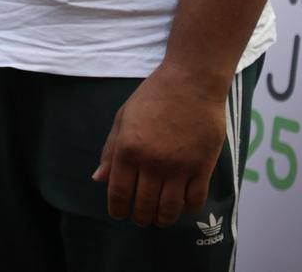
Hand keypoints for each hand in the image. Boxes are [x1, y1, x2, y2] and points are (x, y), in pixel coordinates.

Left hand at [93, 63, 226, 226]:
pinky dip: (186, 210)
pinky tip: (180, 207)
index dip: (117, 209)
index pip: (119, 192)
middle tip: (139, 217)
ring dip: (162, 219)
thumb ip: (110, 151)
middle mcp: (152, 162)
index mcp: (128, 149)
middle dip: (139, 217)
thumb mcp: (122, 119)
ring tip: (158, 218)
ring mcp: (179, 167)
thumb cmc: (152, 97)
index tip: (118, 214)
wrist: (190, 83)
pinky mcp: (203, 167)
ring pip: (169, 209)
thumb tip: (99, 179)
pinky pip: (194, 200)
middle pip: (144, 205)